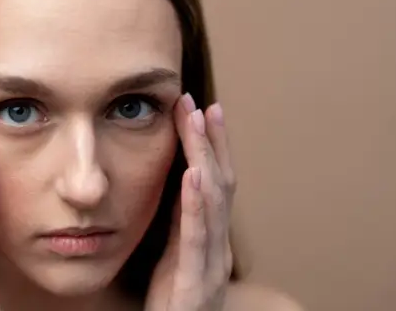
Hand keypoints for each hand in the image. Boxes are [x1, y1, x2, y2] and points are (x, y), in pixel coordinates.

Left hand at [145, 94, 235, 310]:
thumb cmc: (174, 302)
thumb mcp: (175, 254)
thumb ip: (180, 222)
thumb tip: (178, 181)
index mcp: (210, 238)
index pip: (214, 182)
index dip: (211, 145)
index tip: (202, 109)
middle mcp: (217, 246)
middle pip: (221, 183)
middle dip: (212, 141)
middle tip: (203, 104)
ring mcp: (210, 263)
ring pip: (214, 202)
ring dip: (206, 158)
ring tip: (197, 124)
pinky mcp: (193, 281)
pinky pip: (197, 237)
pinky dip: (197, 204)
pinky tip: (193, 176)